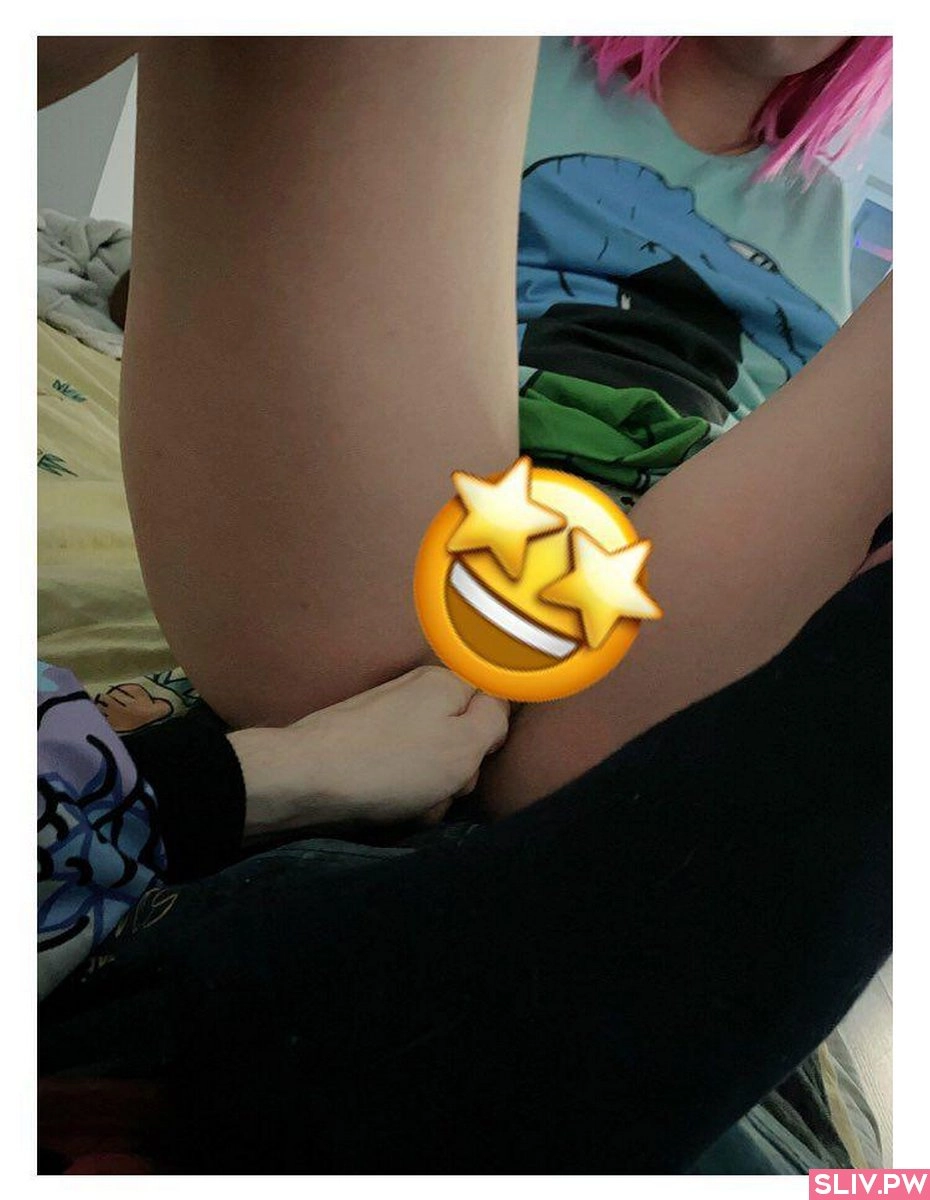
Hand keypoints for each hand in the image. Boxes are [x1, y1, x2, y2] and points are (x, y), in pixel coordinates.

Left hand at [228, 666, 508, 836]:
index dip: (493, 739)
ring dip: (431, 788)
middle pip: (464, 734)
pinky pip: (403, 767)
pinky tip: (389, 805)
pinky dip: (403, 789)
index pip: (496, 704)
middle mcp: (418, 689)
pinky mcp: (366, 739)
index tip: (477, 760)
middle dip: (458, 771)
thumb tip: (500, 707)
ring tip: (411, 803)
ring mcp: (389, 714)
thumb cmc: (392, 764)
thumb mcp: (464, 745)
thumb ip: (495, 720)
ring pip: (433, 758)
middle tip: (442, 788)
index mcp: (446, 681)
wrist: (306, 777)